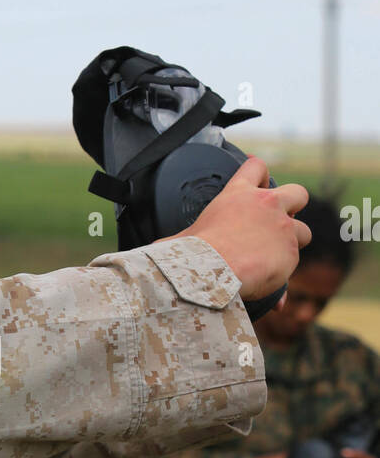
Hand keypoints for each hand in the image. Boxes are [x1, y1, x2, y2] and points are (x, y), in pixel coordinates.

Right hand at [175, 157, 310, 300]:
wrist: (210, 272)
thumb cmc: (191, 253)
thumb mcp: (182, 237)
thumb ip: (178, 239)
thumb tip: (154, 251)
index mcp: (238, 195)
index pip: (256, 167)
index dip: (260, 173)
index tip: (259, 182)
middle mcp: (267, 205)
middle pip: (297, 193)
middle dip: (294, 206)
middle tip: (279, 222)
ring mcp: (283, 228)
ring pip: (304, 231)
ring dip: (293, 244)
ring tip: (275, 260)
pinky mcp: (291, 253)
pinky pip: (293, 266)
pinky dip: (283, 277)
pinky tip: (272, 290)